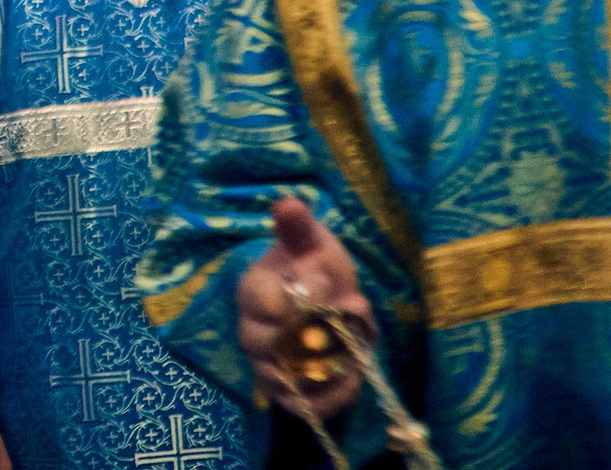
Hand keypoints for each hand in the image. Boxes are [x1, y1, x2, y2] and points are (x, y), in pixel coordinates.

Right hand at [238, 197, 372, 420]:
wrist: (322, 306)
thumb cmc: (315, 270)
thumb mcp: (313, 244)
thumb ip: (300, 230)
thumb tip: (289, 204)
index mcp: (254, 290)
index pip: (258, 298)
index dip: (294, 295)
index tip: (324, 282)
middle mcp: (253, 331)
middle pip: (270, 344)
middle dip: (318, 334)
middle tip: (350, 315)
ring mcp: (267, 366)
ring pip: (289, 378)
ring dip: (331, 365)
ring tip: (358, 349)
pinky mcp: (288, 395)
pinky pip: (306, 406)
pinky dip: (335, 395)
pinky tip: (353, 373)